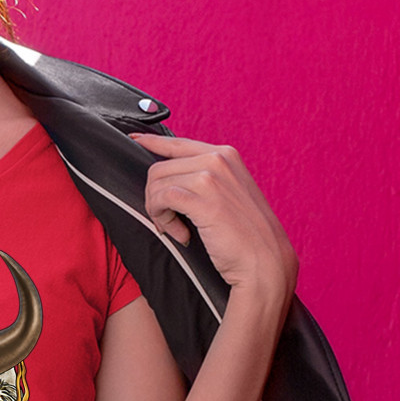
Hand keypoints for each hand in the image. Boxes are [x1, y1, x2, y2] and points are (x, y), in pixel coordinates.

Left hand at [129, 134, 297, 301]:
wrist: (265, 260)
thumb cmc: (245, 234)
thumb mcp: (228, 193)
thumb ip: (203, 178)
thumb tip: (167, 174)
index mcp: (225, 155)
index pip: (177, 143)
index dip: (151, 142)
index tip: (135, 139)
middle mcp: (218, 159)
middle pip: (158, 168)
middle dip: (154, 198)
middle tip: (168, 222)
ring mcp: (211, 176)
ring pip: (156, 184)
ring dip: (158, 212)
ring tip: (177, 229)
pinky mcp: (204, 198)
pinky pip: (162, 199)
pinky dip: (163, 219)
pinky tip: (180, 233)